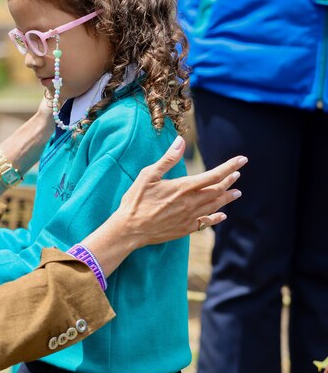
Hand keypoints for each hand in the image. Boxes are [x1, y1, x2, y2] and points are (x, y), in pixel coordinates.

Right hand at [116, 136, 246, 246]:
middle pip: (216, 190)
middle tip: (237, 174)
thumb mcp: (148, 176)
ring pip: (214, 206)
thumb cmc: (136, 201)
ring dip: (226, 198)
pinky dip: (216, 218)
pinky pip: (206, 223)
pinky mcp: (184, 229)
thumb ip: (167, 160)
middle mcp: (190, 203)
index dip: (229, 167)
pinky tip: (222, 216)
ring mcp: (189, 217)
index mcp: (183, 187)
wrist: (130, 229)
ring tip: (237, 193)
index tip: (242, 160)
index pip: (213, 175)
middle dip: (229, 181)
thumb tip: (181, 142)